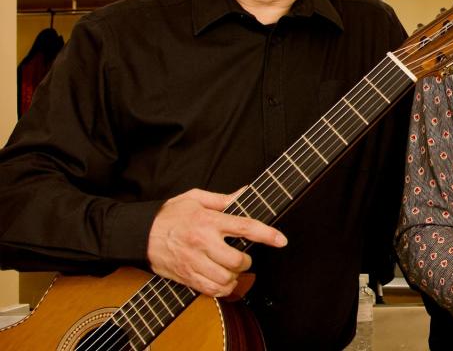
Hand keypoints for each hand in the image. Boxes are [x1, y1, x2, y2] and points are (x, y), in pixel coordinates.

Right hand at [146, 188, 287, 296]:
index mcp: (208, 221)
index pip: (245, 227)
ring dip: (234, 276)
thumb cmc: (169, 214)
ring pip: (226, 278)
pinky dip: (222, 288)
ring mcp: (194, 262)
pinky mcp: (186, 276)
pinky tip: (221, 279)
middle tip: (241, 256)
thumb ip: (223, 199)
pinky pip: (212, 290)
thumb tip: (246, 193)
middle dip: (245, 260)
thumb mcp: (195, 198)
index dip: (267, 234)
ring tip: (230, 268)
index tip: (281, 240)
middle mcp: (203, 243)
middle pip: (237, 260)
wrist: (139, 233)